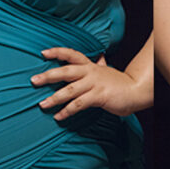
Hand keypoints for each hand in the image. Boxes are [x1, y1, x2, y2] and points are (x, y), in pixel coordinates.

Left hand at [29, 48, 144, 121]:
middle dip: (48, 76)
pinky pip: (79, 104)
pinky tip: (58, 116)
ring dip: (54, 98)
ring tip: (42, 104)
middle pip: (66, 71)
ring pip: (70, 90)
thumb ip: (100, 64)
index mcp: (90, 65)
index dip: (57, 52)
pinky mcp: (99, 96)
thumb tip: (100, 56)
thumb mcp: (107, 70)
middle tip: (33, 80)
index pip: (71, 54)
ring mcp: (94, 84)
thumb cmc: (119, 82)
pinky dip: (67, 111)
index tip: (42, 53)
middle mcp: (90, 72)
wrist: (136, 91)